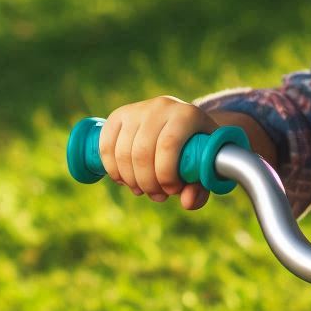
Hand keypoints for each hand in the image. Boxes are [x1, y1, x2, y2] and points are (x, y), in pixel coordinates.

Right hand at [99, 96, 218, 209]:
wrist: (183, 122)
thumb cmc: (196, 149)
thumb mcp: (205, 165)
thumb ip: (200, 187)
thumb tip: (187, 203)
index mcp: (188, 114)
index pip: (168, 145)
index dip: (166, 175)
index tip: (172, 191)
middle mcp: (162, 107)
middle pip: (142, 152)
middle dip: (147, 182)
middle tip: (157, 195)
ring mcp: (138, 109)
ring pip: (123, 152)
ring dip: (130, 180)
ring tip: (143, 189)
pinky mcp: (119, 115)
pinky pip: (106, 146)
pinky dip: (112, 169)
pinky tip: (124, 180)